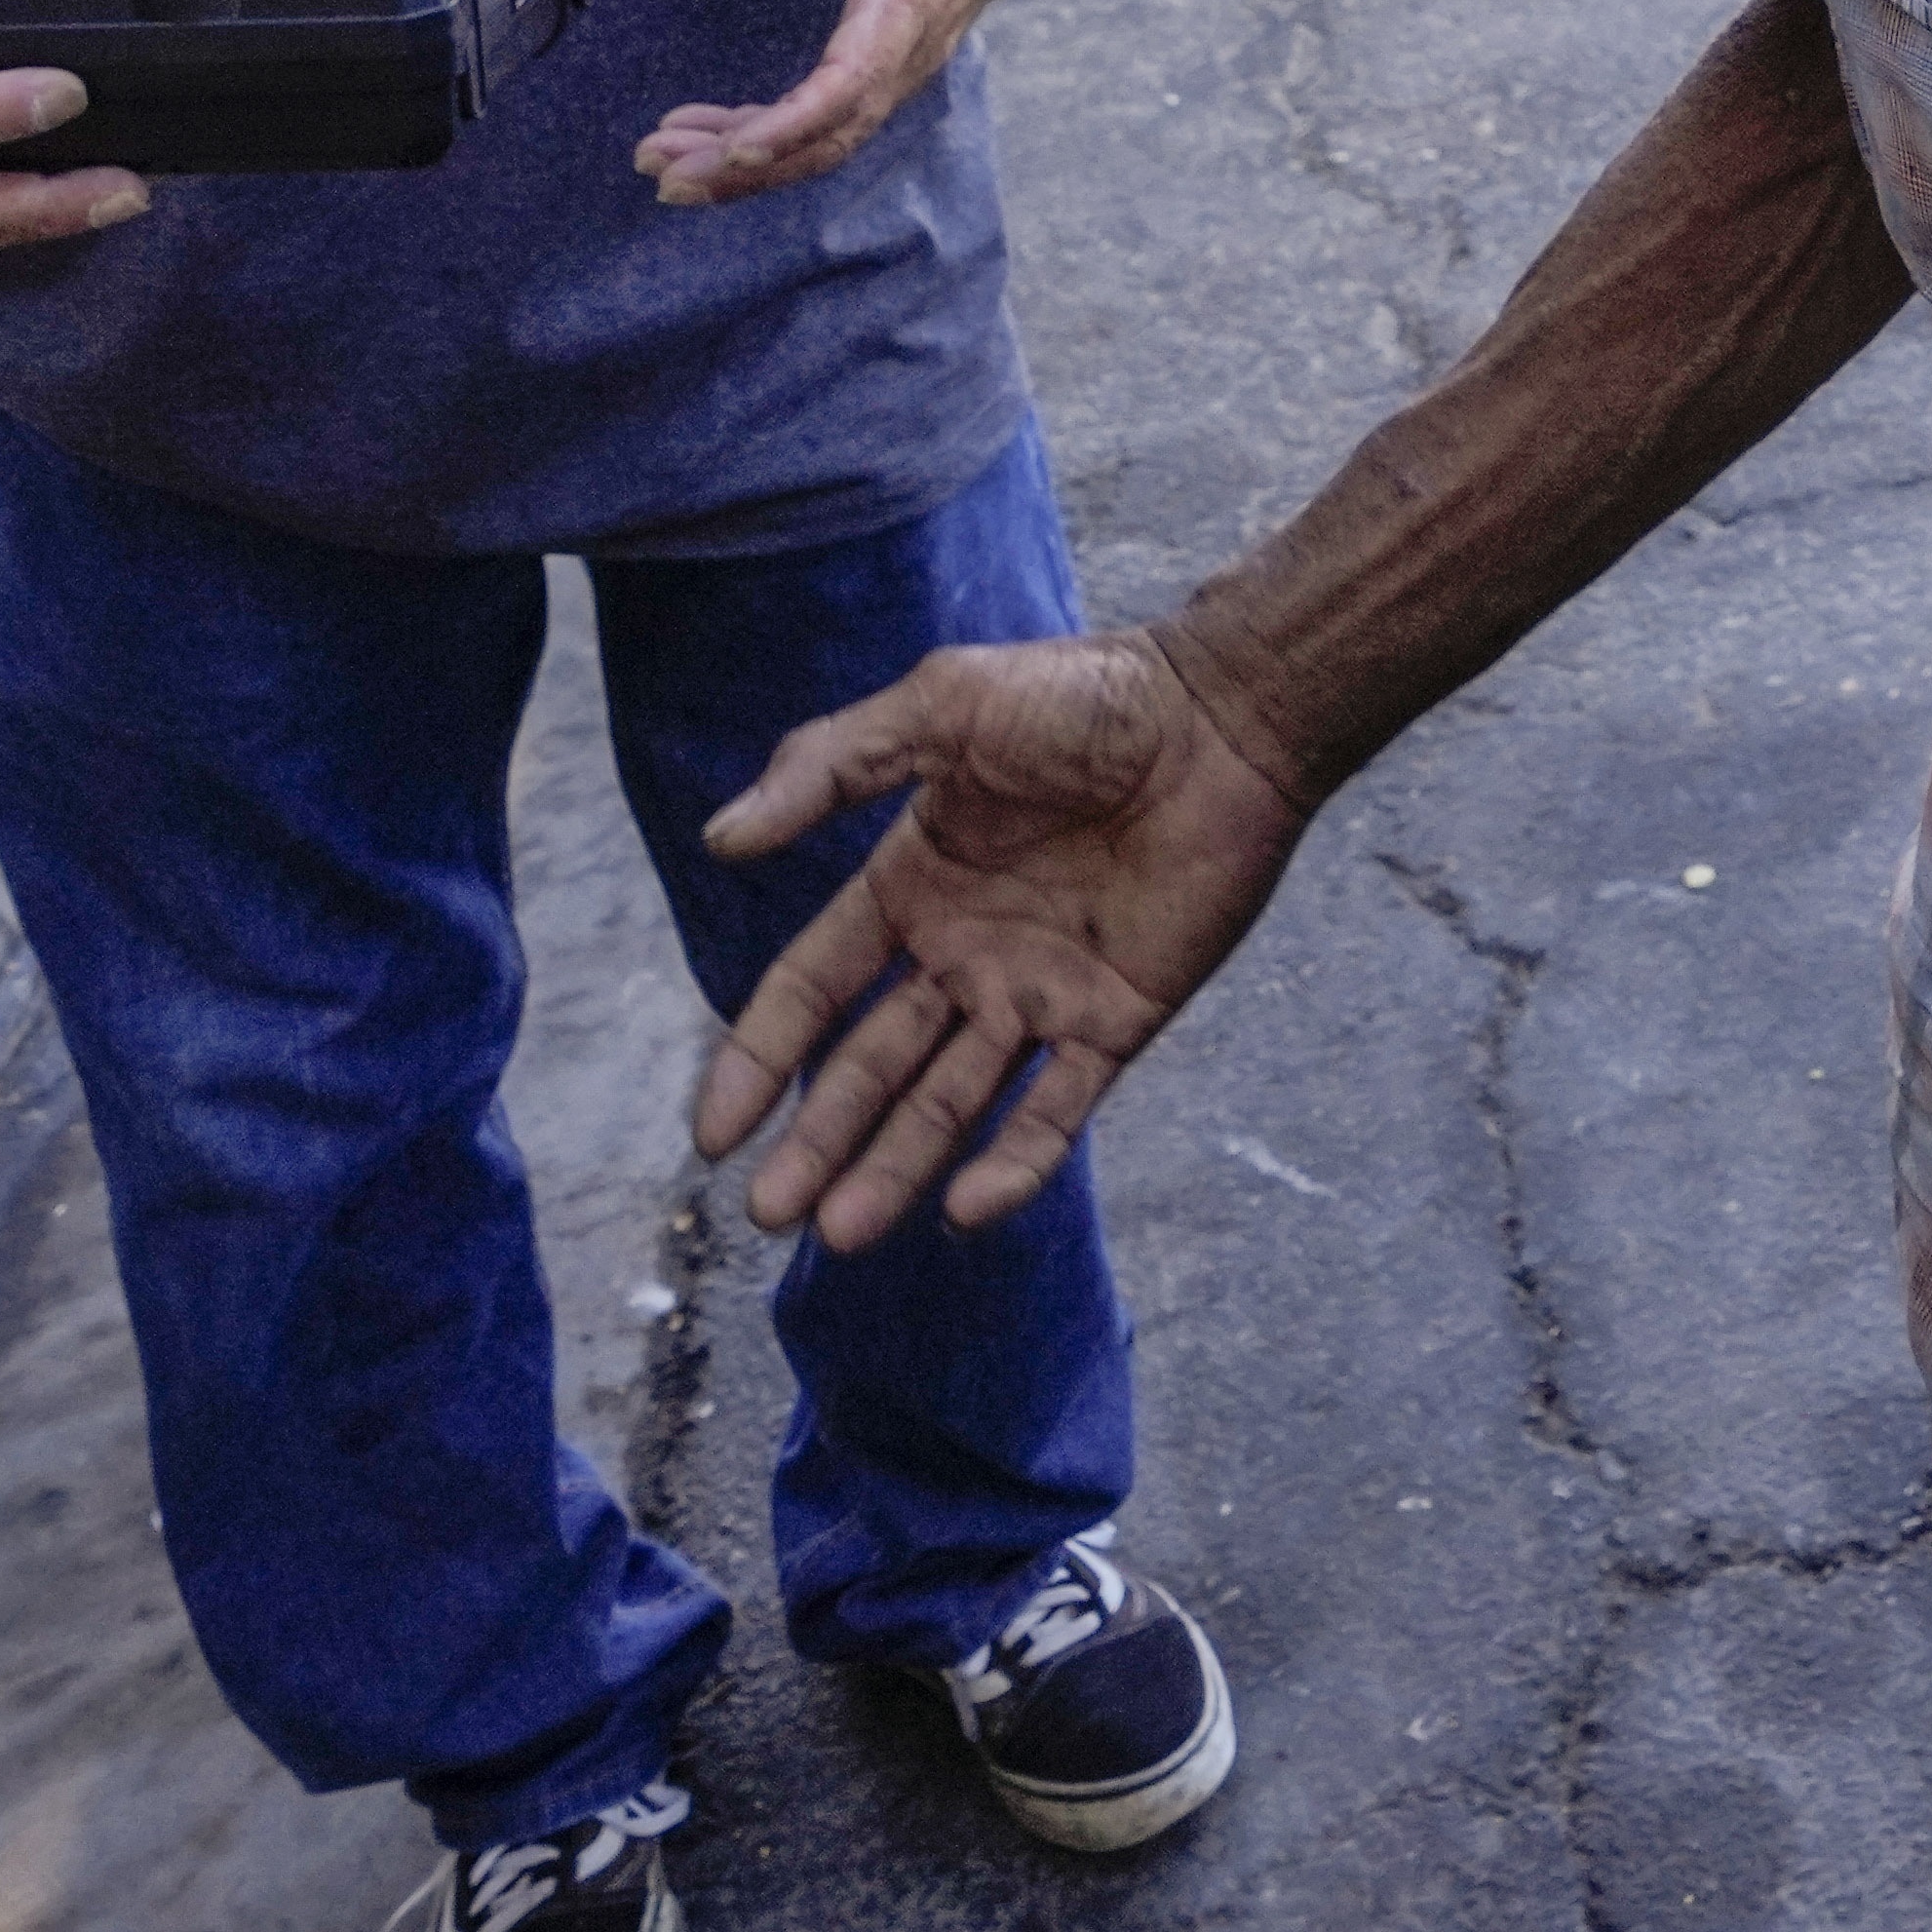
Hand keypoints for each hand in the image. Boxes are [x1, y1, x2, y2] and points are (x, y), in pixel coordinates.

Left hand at [637, 0, 1019, 208]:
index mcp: (908, 4)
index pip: (851, 82)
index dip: (794, 123)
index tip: (733, 149)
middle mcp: (905, 57)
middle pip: (829, 136)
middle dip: (748, 166)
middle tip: (666, 175)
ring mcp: (893, 74)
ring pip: (820, 142)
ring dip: (742, 160)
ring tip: (664, 160)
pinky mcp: (875, 75)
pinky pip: (820, 124)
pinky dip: (761, 137)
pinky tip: (707, 135)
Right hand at [689, 631, 1312, 1252]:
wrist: (1221, 716)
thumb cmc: (1083, 697)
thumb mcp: (942, 708)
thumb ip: (831, 768)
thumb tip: (720, 838)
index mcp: (912, 885)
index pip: (812, 990)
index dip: (758, 1057)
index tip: (710, 1133)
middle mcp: (965, 952)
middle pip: (871, 1067)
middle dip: (818, 1140)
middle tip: (766, 1212)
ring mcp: (1040, 993)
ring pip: (950, 1103)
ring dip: (895, 1167)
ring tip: (840, 1234)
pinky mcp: (1117, 1019)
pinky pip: (1057, 1108)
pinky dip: (1015, 1163)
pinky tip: (964, 1210)